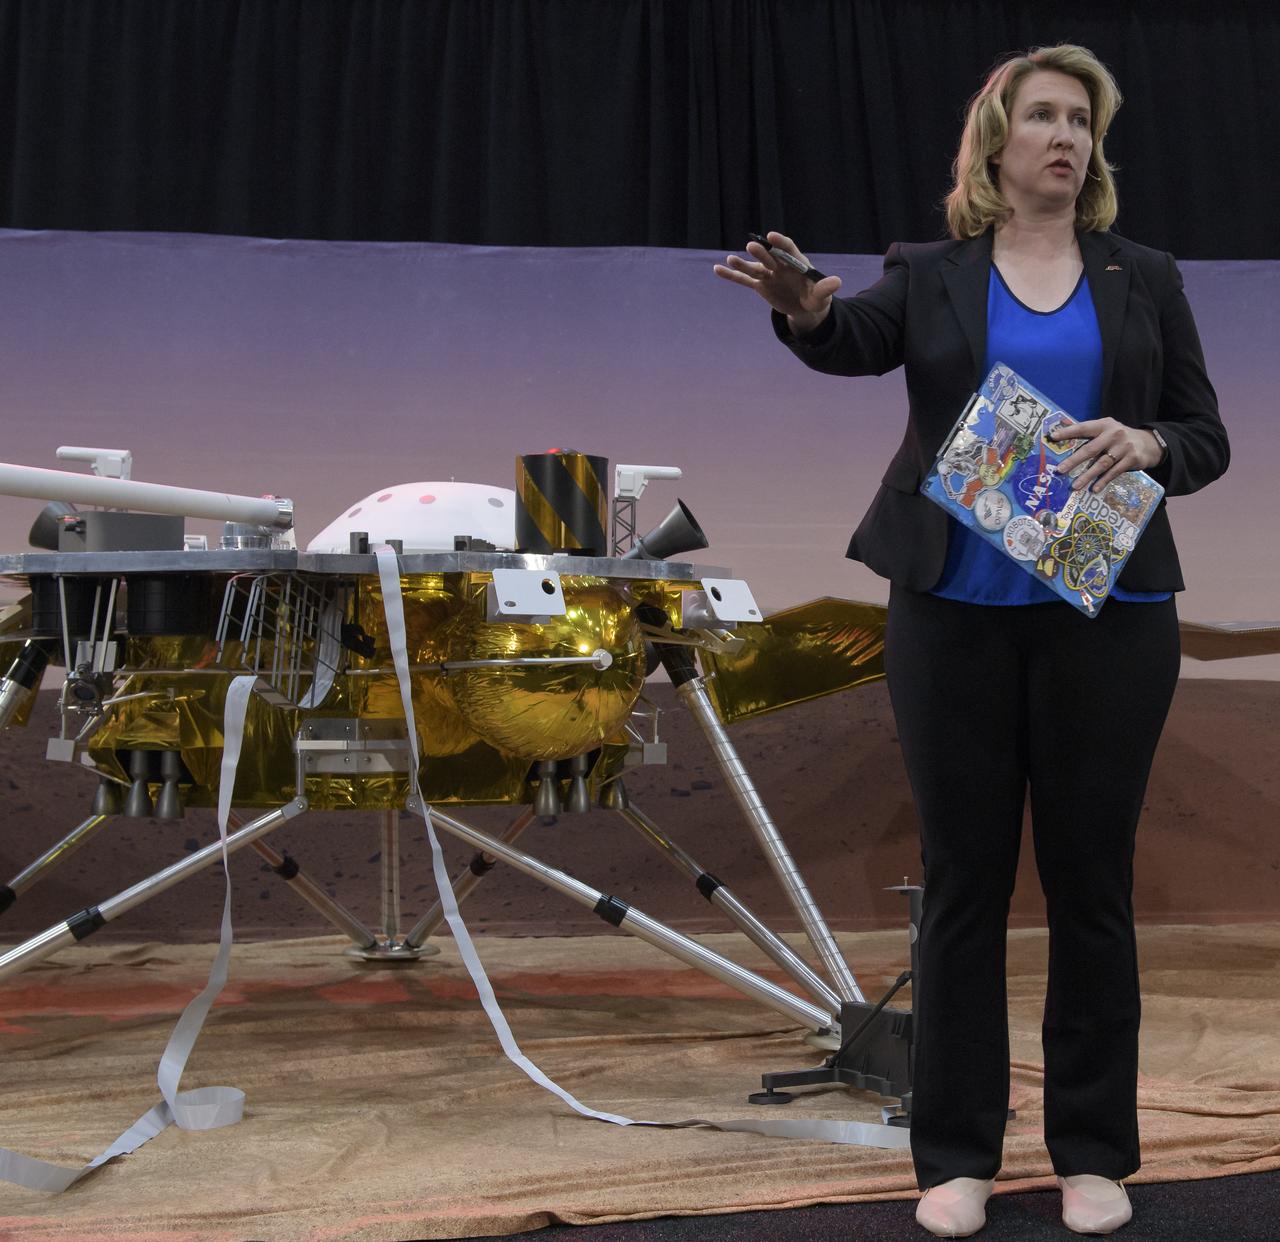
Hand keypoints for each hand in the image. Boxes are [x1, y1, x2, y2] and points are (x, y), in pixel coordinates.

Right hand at [713, 231, 841, 331]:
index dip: (780, 243)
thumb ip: (826, 287)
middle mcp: (779, 264)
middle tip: (751, 247)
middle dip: (761, 252)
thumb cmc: (816, 296)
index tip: (771, 237)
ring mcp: (768, 273)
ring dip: (742, 263)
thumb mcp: (822, 294)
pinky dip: (731, 275)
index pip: (788, 248)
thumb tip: (837, 282)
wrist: (804, 306)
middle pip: (769, 256)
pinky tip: (717, 269)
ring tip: (730, 259)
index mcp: (795, 261)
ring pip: (754, 267)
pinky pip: (744, 279)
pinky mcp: (760, 284)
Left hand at [1049, 419, 1164, 492]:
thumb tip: (1063, 440)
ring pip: (1102, 463)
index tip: (1053, 437)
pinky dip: (1103, 481)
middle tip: (1060, 470)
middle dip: (1074, 460)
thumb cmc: (1119, 438)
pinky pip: (1114, 472)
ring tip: (1075, 486)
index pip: (1084, 428)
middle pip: (1091, 449)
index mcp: (1104, 425)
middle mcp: (1114, 434)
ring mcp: (1123, 447)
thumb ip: (1090, 435)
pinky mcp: (1131, 459)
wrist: (1148, 444)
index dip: (1068, 432)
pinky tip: (1094, 488)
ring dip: (1087, 476)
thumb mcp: (1107, 430)